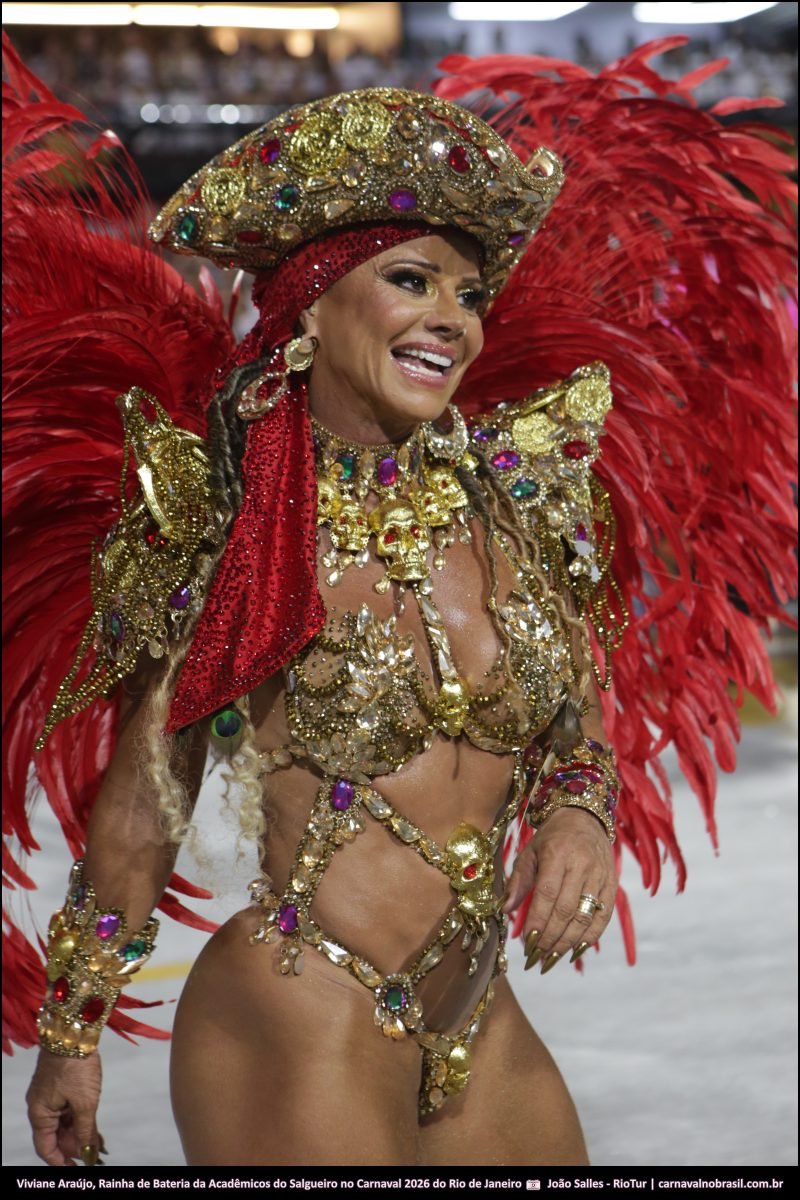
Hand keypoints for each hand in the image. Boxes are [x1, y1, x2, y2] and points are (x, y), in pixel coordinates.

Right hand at [26, 1048, 103, 1165]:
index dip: (61, 1161)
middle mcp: (41, 1107)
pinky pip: (68, 1110)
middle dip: (74, 1147)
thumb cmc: (76, 1068)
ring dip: (80, 1134)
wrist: (74, 1032)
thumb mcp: (85, 1103)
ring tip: (99, 1144)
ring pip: (64, 1123)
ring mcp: (51, 1096)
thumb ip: (86, 1130)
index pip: (46, 1148)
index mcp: (39, 1114)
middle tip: (93, 1155)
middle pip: (55, 1136)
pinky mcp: (61, 1085)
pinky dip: (81, 1120)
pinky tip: (95, 1128)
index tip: (77, 1169)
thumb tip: (89, 1152)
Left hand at [503, 807, 616, 971]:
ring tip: (551, 959)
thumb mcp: (530, 852)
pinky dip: (590, 938)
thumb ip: (518, 880)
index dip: (538, 921)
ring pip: (584, 917)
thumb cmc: (552, 838)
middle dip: (550, 938)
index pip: (547, 895)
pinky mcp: (611, 885)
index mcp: (557, 854)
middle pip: (566, 910)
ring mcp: (599, 876)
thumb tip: (505, 910)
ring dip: (567, 943)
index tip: (527, 943)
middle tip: (536, 958)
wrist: (585, 818)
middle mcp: (581, 865)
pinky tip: (574, 951)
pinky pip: (603, 917)